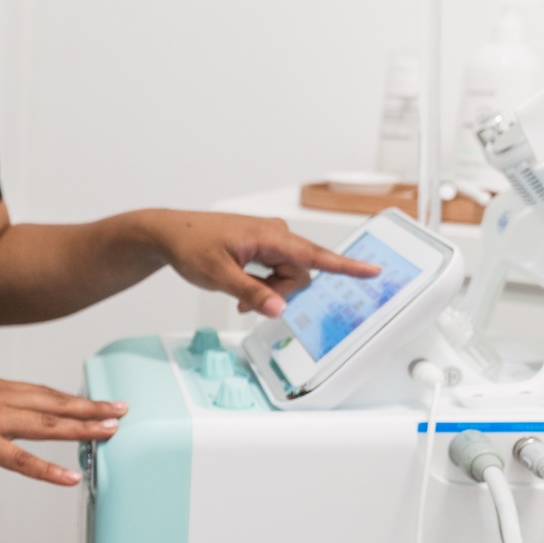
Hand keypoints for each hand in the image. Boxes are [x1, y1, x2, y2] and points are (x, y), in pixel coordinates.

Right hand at [0, 363, 123, 484]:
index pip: (44, 393)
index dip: (73, 398)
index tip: (97, 401)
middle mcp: (2, 400)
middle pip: (55, 404)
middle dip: (91, 409)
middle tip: (121, 413)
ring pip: (47, 425)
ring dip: (81, 429)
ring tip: (109, 434)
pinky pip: (20, 459)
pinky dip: (47, 469)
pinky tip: (68, 476)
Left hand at [140, 210, 379, 317]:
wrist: (170, 233)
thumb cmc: (191, 246)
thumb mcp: (219, 276)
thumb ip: (251, 293)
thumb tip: (278, 308)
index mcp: (270, 236)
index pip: (315, 254)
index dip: (346, 266)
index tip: (372, 271)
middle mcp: (276, 235)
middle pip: (300, 273)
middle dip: (280, 293)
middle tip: (249, 303)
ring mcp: (270, 240)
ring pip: (288, 275)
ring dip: (270, 291)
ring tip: (241, 297)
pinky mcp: (263, 246)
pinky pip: (276, 271)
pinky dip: (264, 285)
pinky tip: (244, 291)